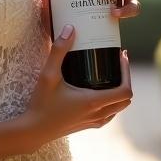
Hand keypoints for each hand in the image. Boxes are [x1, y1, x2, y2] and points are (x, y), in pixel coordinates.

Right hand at [23, 25, 132, 147]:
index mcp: (93, 102)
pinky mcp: (87, 126)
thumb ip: (59, 51)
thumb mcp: (48, 75)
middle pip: (126, 100)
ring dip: (119, 92)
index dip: (128, 72)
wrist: (33, 131)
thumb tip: (70, 29)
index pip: (125, 90)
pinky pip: (108, 116)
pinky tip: (99, 93)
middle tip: (117, 64)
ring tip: (110, 76)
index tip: (122, 57)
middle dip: (126, 80)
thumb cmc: (41, 104)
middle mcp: (97, 114)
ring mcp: (93, 122)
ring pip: (118, 108)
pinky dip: (111, 104)